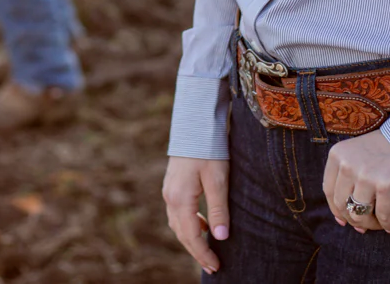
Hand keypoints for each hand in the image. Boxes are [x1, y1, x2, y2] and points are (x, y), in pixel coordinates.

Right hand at [163, 156, 230, 274]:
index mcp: (180, 199)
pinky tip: (202, 223)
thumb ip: (218, 210)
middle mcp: (170, 197)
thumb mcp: (218, 180)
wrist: (195, 122)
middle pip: (182, 233)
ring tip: (207, 249)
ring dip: (191, 238)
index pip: (191, 236)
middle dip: (196, 251)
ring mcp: (168, 190)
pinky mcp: (172, 183)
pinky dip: (188, 224)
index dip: (203, 255)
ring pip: (177, 224)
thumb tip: (221, 238)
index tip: (216, 267)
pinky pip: (177, 212)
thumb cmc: (208, 149)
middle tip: (212, 265)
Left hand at [322, 130, 389, 233]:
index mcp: (337, 155)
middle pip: (342, 206)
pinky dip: (388, 224)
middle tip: (366, 226)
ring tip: (381, 224)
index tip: (345, 220)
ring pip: (360, 215)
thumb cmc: (385, 149)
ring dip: (371, 225)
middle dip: (354, 220)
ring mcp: (365, 176)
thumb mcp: (356, 155)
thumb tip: (342, 219)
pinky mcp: (386, 186)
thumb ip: (346, 179)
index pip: (329, 191)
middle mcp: (347, 165)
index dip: (337, 209)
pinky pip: (383, 217)